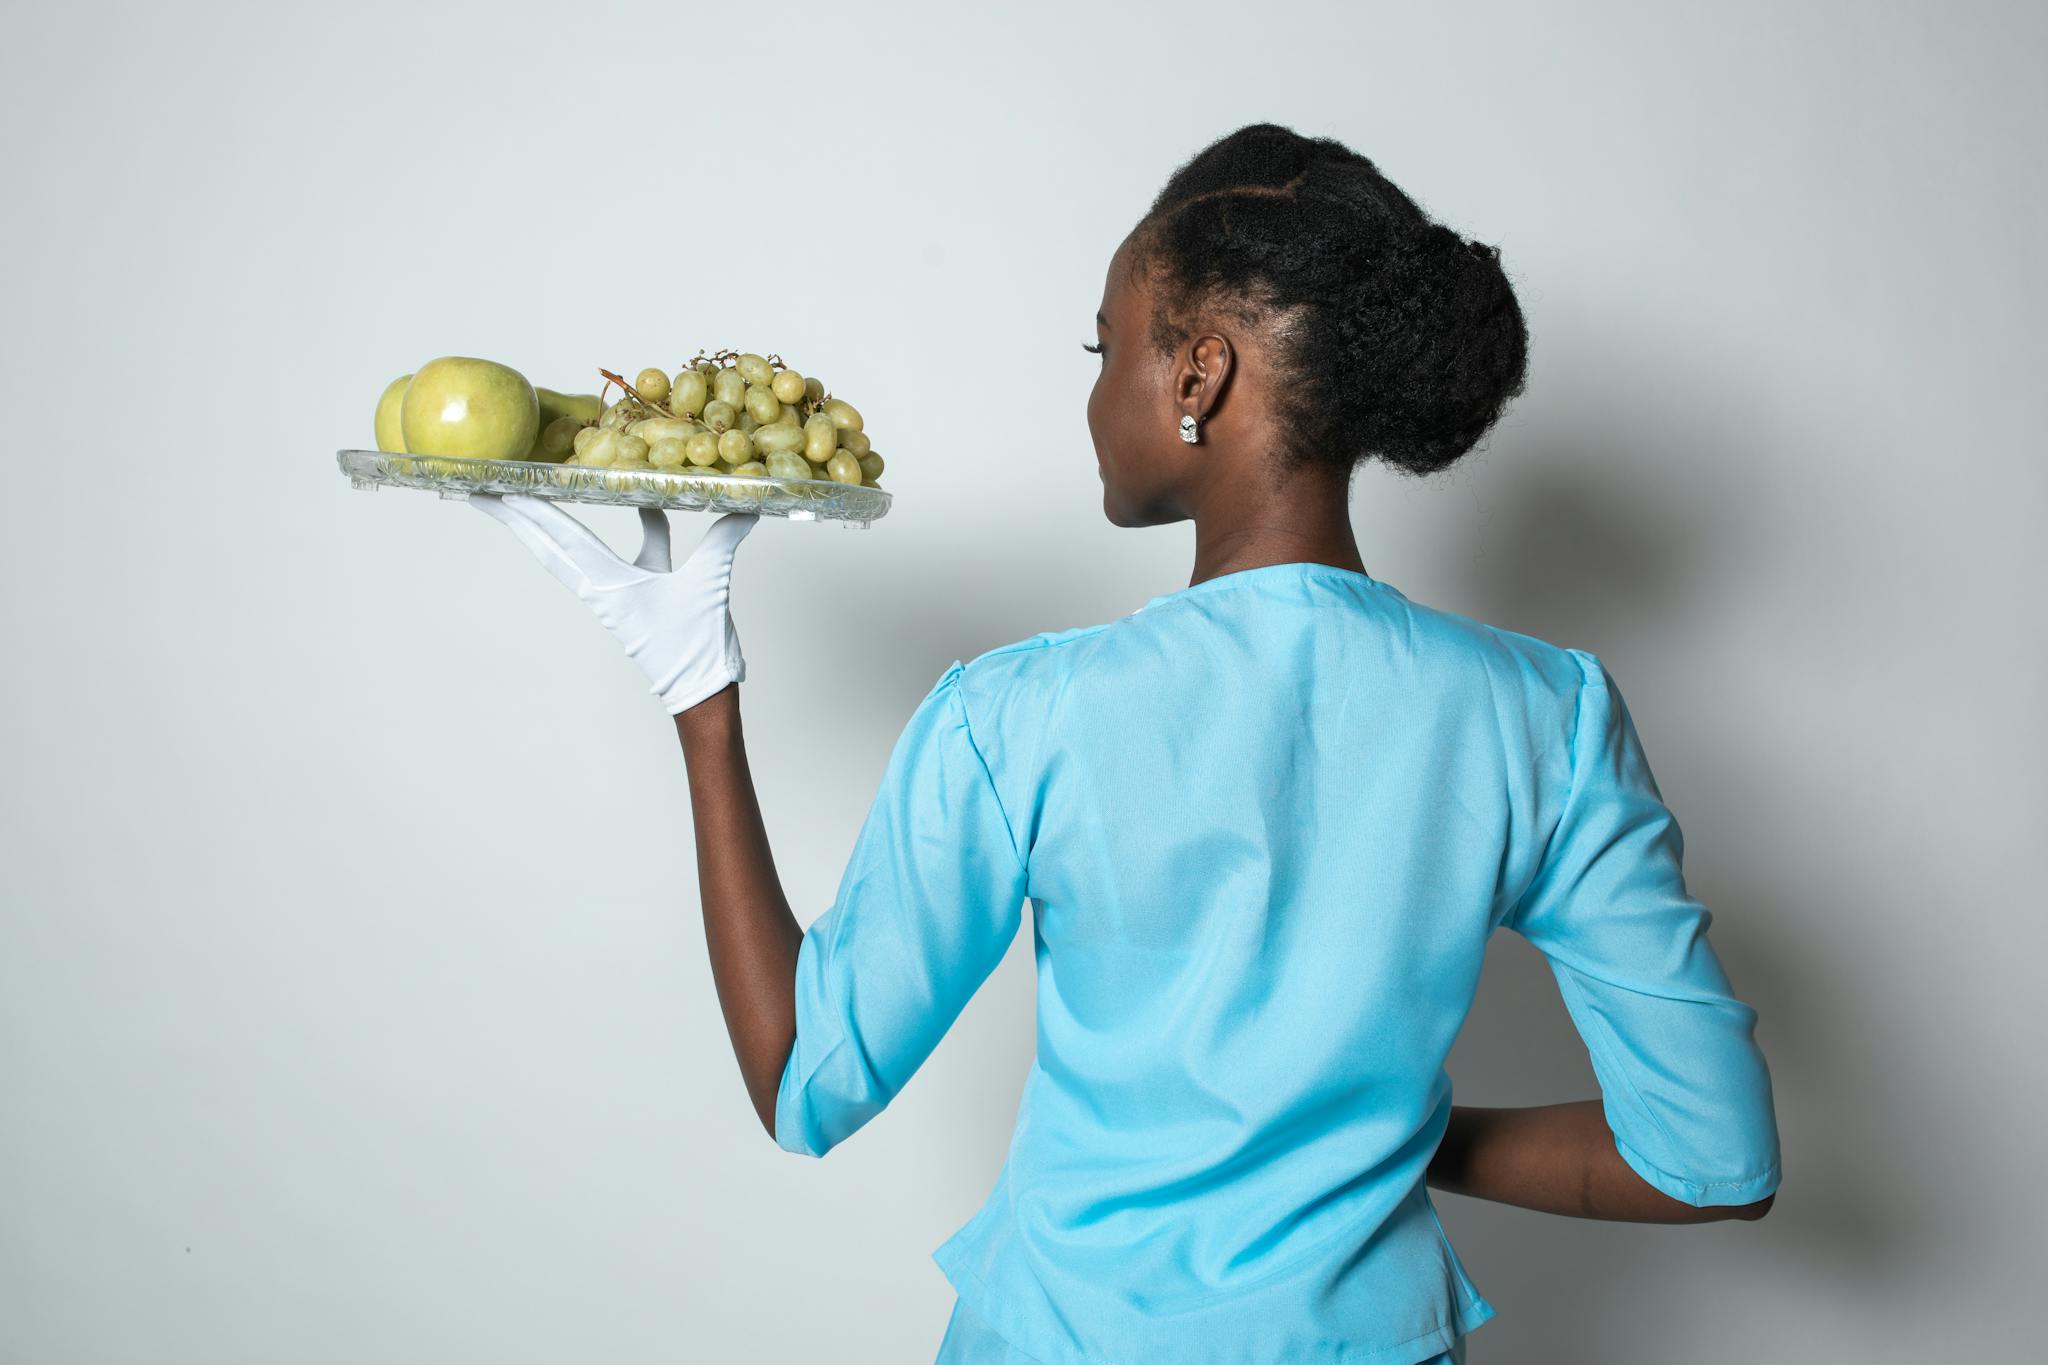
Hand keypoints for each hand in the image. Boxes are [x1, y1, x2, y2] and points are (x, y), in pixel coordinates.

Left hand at [468, 493, 759, 714]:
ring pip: (576, 548)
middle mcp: (600, 588)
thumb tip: (744, 506)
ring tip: (528, 495)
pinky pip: (622, 555)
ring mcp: (614, 594)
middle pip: (548, 542)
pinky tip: (647, 506)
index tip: (492, 488)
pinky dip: (633, 527)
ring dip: (552, 521)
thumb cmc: (694, 650)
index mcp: (607, 585)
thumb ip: (722, 543)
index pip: (558, 536)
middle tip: (482, 486)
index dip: (526, 508)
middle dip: (517, 514)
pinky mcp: (635, 597)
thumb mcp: (708, 588)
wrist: (698, 696)